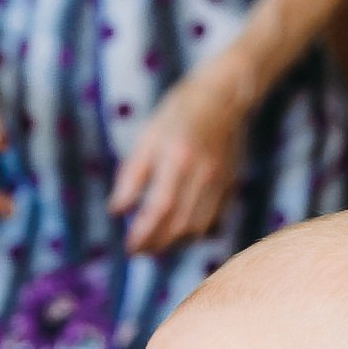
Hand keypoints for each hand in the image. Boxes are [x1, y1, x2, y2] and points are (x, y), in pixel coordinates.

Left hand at [109, 66, 247, 255]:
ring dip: (175, 245)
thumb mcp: (147, 138)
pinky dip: (195, 234)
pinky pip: (214, 222)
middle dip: (156, 245)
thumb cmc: (178, 114)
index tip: (128, 247)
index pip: (159, 209)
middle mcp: (202, 174)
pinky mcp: (231, 186)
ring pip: (199, 229)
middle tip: (138, 251)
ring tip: (155, 245)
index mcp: (177, 159)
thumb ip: (131, 176)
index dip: (143, 234)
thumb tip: (116, 210)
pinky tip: (178, 233)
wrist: (223, 97)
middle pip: (180, 226)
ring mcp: (220, 182)